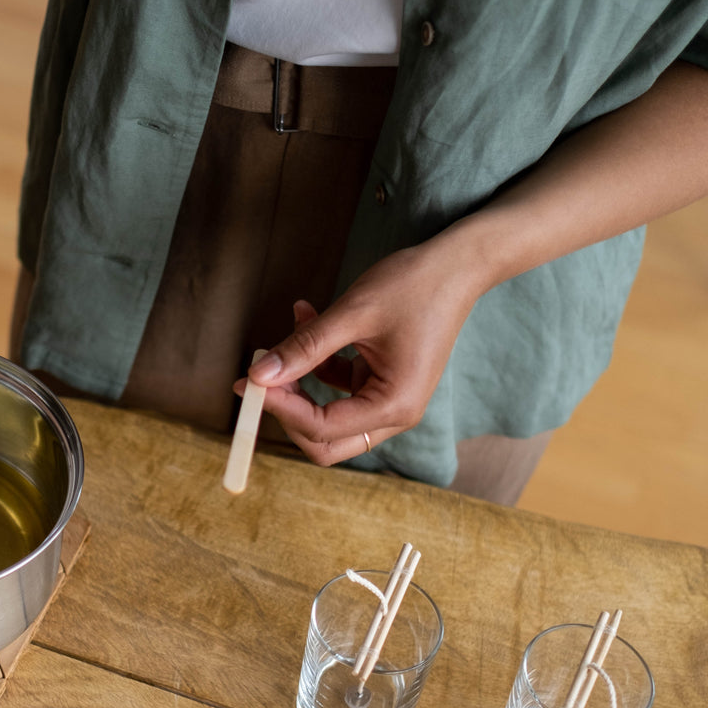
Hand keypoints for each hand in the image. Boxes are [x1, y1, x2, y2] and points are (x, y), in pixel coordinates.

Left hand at [246, 241, 481, 465]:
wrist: (456, 265)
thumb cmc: (414, 286)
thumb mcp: (353, 314)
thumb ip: (305, 347)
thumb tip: (258, 374)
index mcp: (394, 405)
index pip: (322, 428)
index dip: (281, 408)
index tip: (251, 379)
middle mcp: (394, 413)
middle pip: (325, 441)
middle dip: (289, 410)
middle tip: (262, 374)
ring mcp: (388, 400)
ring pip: (326, 416)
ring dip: (300, 380)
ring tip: (291, 328)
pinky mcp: (380, 382)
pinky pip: (337, 388)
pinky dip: (317, 362)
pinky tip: (306, 317)